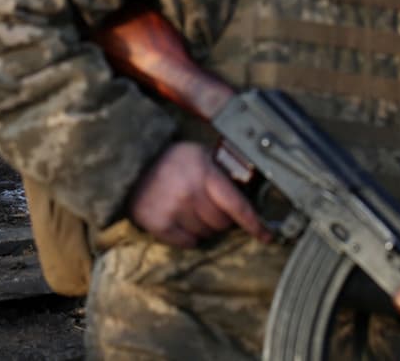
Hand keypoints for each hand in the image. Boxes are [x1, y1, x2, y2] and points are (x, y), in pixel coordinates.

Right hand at [127, 141, 271, 247]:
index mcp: (204, 172)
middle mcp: (189, 191)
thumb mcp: (199, 155)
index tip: (267, 236)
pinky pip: (188, 243)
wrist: (132, 166)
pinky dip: (188, 237)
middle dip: (220, 219)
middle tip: (207, 206)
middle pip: (222, 223)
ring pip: (206, 235)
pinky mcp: (158, 223)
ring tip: (190, 210)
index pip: (237, 205)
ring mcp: (173, 208)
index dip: (254, 224)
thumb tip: (252, 195)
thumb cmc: (172, 162)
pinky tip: (180, 220)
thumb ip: (222, 172)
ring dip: (204, 228)